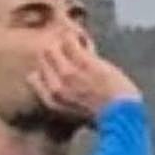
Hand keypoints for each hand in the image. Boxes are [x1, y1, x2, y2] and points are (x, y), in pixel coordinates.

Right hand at [26, 32, 141, 122]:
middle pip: (43, 58)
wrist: (121, 116)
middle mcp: (56, 87)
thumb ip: (63, 97)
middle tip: (68, 51)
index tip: (57, 66)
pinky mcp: (84, 63)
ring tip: (76, 45)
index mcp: (52, 101)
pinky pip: (70, 41)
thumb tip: (59, 79)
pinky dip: (75, 38)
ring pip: (54, 47)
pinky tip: (84, 41)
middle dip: (54, 53)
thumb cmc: (102, 117)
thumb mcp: (74, 114)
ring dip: (64, 43)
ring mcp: (68, 74)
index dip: (46, 69)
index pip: (34, 77)